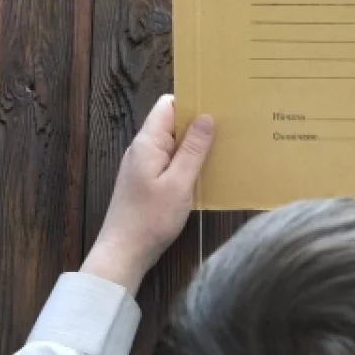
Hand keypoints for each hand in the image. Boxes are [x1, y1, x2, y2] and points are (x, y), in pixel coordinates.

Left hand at [82, 95, 213, 293]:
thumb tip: (206, 117)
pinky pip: (170, 163)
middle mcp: (143, 149)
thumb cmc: (150, 219)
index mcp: (148, 142)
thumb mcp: (178, 183)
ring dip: (196, 146)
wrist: (124, 253)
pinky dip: (188, 164)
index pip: (168, 105)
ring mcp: (144, 166)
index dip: (192, 101)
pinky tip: (206, 172)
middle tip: (230, 126)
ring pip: (173, 145)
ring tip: (224, 148)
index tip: (219, 104)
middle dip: (198, 123)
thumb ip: (193, 150)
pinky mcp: (147, 182)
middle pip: (172, 123)